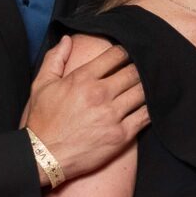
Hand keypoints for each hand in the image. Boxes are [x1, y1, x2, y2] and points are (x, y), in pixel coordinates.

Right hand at [22, 42, 147, 181]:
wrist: (44, 157)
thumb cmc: (42, 121)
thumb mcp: (41, 85)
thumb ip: (55, 59)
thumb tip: (67, 39)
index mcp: (82, 78)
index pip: (115, 55)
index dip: (126, 52)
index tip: (131, 53)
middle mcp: (100, 94)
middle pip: (133, 72)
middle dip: (141, 68)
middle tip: (147, 67)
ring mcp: (112, 115)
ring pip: (143, 92)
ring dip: (149, 86)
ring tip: (153, 84)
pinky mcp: (121, 135)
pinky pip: (145, 116)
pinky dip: (153, 108)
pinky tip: (154, 104)